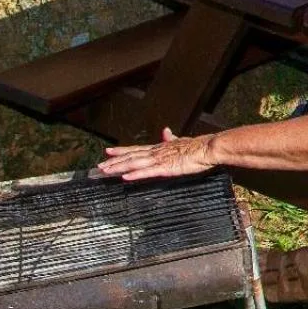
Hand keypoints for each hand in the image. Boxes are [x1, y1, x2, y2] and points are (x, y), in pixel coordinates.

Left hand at [97, 127, 215, 181]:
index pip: (135, 149)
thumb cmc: (197, 147)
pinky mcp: (166, 168)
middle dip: (114, 161)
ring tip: (106, 171)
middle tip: (99, 166)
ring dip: (119, 167)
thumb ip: (171, 138)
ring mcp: (160, 160)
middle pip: (131, 156)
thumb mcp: (181, 142)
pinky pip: (148, 172)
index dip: (121, 150)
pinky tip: (126, 177)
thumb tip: (165, 130)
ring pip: (135, 163)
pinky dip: (136, 174)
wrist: (208, 148)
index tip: (107, 151)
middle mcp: (156, 152)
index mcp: (159, 148)